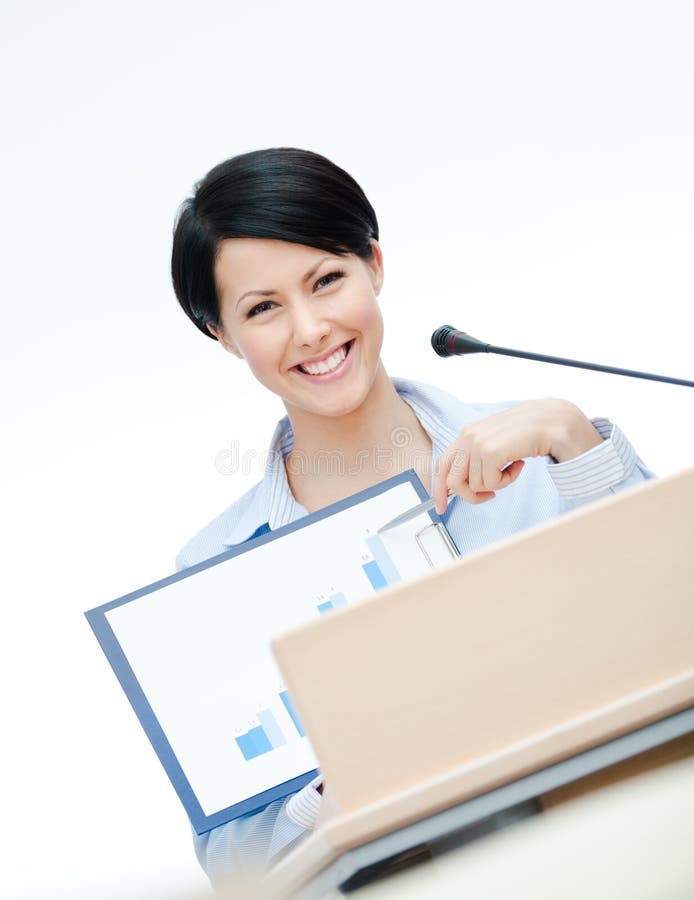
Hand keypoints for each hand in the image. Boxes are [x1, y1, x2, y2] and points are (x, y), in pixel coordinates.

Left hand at [433, 399, 602, 511]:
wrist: (553, 420)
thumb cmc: (529, 434)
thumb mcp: (497, 444)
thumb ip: (478, 460)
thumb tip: (462, 487)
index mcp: (466, 434)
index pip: (442, 465)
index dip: (439, 489)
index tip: (440, 507)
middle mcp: (468, 436)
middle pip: (454, 482)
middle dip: (473, 496)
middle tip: (493, 494)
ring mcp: (477, 442)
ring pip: (476, 486)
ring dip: (498, 484)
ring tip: (513, 466)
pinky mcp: (489, 451)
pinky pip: (491, 484)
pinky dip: (508, 481)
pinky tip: (518, 464)